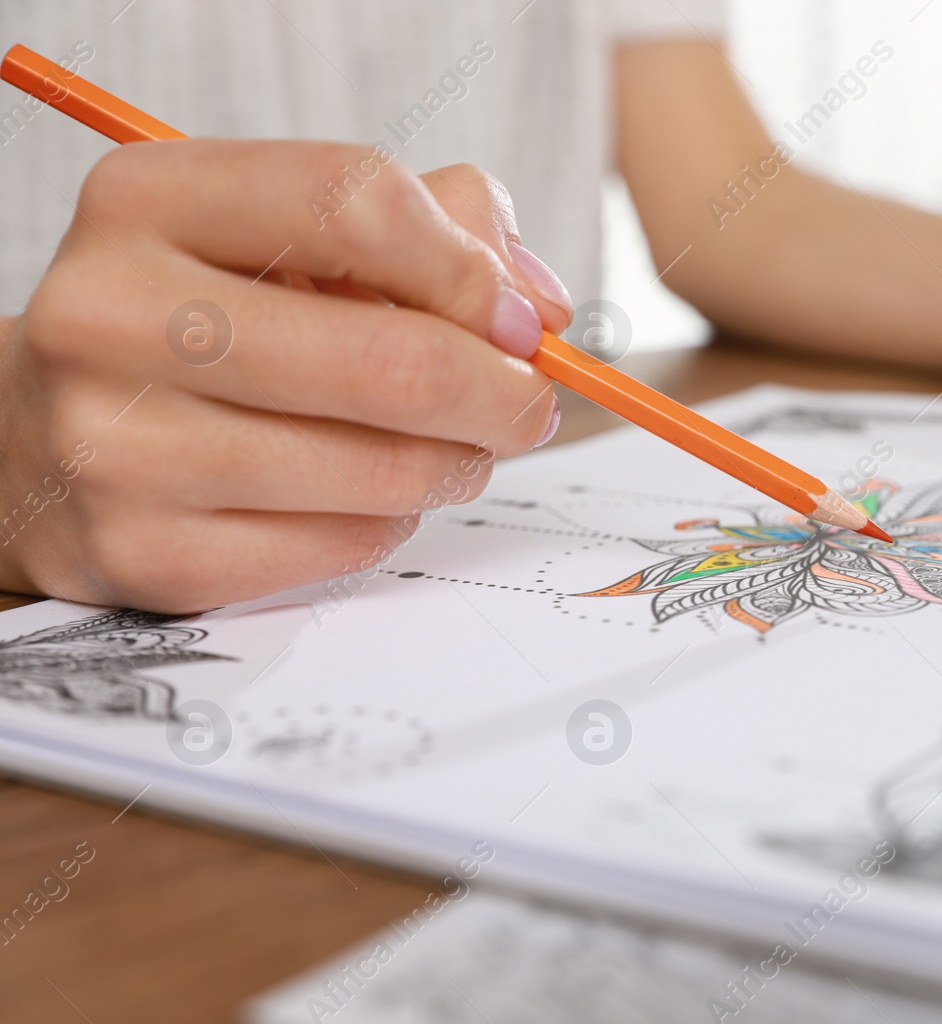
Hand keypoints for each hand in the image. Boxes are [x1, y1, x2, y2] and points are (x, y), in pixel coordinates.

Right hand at [0, 140, 572, 611]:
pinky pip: (346, 544)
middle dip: (500, 394)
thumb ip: (433, 224)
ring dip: (456, 463)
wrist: (45, 438)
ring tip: (448, 448)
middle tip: (527, 405)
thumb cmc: (204, 322)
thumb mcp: (290, 234)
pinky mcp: (146, 552)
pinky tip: (364, 495)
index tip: (518, 318)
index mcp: (148, 198)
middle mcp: (110, 314)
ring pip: (384, 470)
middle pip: (392, 361)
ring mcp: (117, 444)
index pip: (358, 203)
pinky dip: (391, 522)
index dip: (472, 269)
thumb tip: (537, 306)